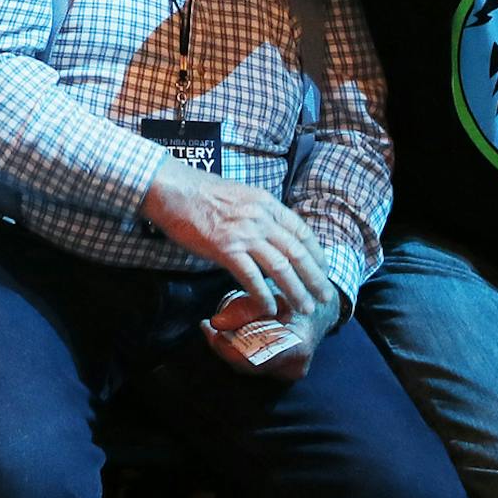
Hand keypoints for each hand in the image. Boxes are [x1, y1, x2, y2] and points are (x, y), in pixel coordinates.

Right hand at [141, 161, 329, 318]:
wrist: (172, 189)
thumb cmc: (200, 191)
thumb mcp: (241, 194)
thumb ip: (258, 213)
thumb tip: (269, 231)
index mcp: (267, 204)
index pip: (302, 232)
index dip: (317, 255)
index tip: (323, 271)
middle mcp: (261, 218)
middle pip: (297, 253)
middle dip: (315, 278)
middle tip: (325, 297)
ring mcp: (244, 234)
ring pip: (281, 268)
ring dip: (297, 291)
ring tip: (306, 307)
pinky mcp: (225, 249)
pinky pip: (251, 277)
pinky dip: (263, 295)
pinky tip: (270, 307)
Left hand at [202, 283, 339, 380]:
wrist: (320, 308)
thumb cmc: (296, 295)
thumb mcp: (272, 294)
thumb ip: (245, 309)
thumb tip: (216, 323)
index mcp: (297, 347)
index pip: (252, 359)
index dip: (225, 347)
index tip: (208, 328)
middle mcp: (294, 368)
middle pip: (246, 365)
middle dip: (223, 345)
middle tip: (208, 326)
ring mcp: (290, 373)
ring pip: (248, 366)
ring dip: (229, 346)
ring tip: (216, 327)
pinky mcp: (283, 372)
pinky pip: (254, 364)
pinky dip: (239, 349)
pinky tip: (229, 333)